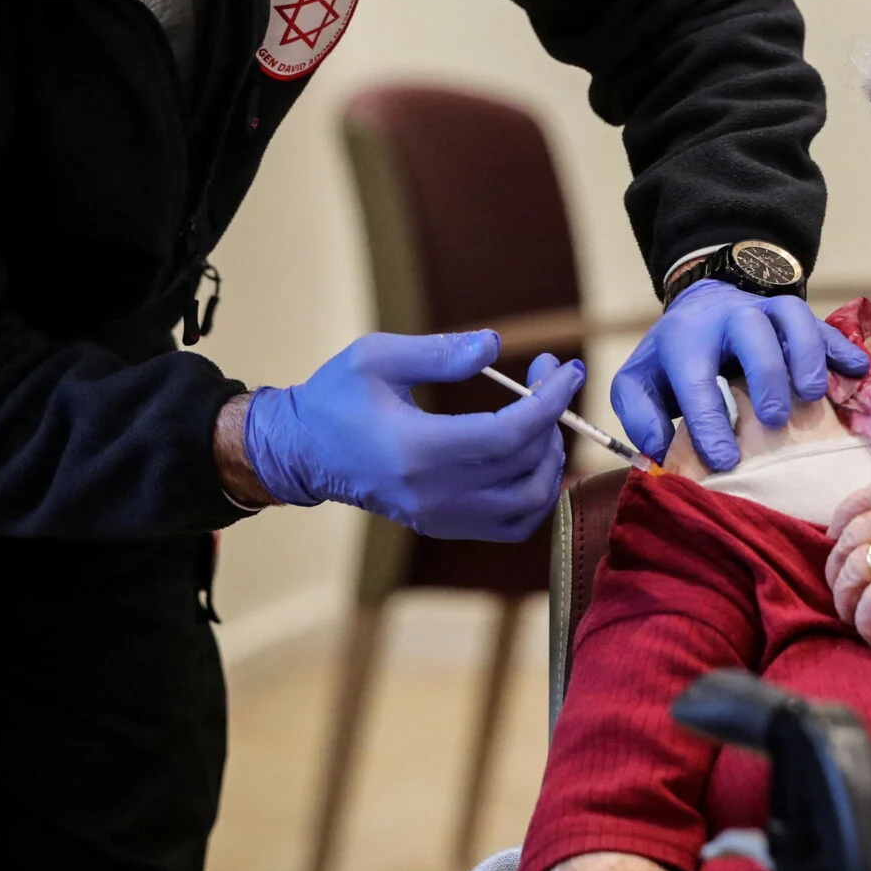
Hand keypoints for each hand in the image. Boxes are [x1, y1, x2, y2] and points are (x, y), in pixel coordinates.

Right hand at [243, 333, 578, 541]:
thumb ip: (438, 353)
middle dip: (553, 417)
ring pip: (529, 504)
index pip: (509, 436)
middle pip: (526, 467)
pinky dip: (537, 494)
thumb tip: (493, 346)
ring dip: (551, 458)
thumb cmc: (336, 397)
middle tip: (547, 377)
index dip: (550, 402)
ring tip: (541, 417)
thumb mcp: (375, 357)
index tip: (566, 369)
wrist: (304, 452)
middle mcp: (435, 492)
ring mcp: (441, 516)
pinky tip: (531, 456)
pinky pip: (512, 524)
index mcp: (418, 449)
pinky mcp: (444, 525)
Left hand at [612, 280, 869, 471]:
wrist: (703, 307)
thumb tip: (659, 448)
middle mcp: (728, 317)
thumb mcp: (640, 383)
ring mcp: (766, 312)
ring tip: (813, 393)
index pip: (695, 379)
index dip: (709, 422)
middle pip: (749, 329)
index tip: (725, 460)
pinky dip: (843, 348)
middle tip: (774, 418)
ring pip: (791, 315)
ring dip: (806, 352)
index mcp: (685, 338)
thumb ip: (639, 414)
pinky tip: (859, 373)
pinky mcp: (796, 318)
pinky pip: (824, 324)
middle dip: (765, 373)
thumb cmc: (675, 358)